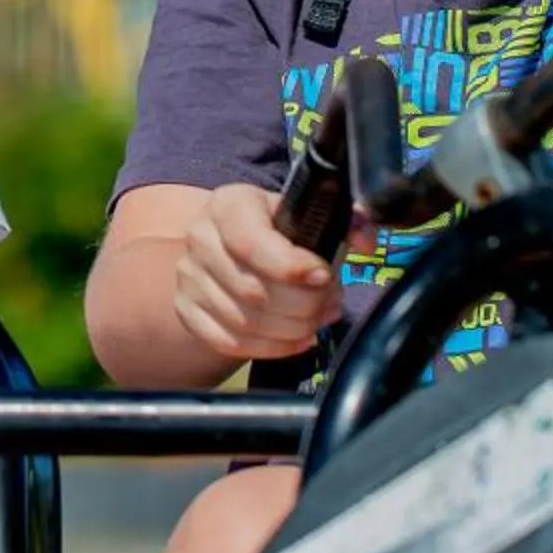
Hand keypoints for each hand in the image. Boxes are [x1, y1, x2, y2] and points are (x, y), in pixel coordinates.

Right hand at [174, 183, 346, 361]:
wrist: (227, 246)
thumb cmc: (276, 230)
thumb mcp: (306, 213)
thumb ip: (344, 221)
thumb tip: (365, 240)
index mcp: (229, 204)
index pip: (252, 242)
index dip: (292, 266)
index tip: (323, 276)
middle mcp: (200, 238)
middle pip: (253, 289)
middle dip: (303, 304)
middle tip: (330, 300)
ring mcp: (189, 278)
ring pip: (245, 322)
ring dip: (293, 329)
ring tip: (318, 318)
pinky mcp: (187, 311)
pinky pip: (231, 343)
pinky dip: (272, 348)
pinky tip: (298, 338)